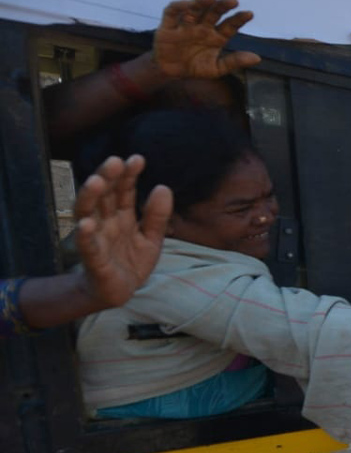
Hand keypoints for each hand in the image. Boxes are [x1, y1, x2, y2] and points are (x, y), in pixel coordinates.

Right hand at [75, 155, 172, 307]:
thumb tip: (163, 187)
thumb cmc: (131, 261)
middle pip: (104, 196)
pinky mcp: (94, 259)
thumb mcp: (151, 239)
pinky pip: (87, 246)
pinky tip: (86, 224)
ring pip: (88, 213)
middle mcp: (106, 222)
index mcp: (122, 216)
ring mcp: (98, 239)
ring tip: (96, 181)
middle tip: (114, 161)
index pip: (124, 191)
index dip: (129, 175)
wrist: (119, 292)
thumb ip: (157, 216)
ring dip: (90, 197)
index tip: (137, 159)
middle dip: (108, 178)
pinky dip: (85, 235)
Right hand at [152, 0, 261, 79]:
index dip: (238, 19)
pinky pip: (172, 12)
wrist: (171, 72)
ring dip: (202, 2)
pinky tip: (188, 4)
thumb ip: (234, 62)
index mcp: (216, 37)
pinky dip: (179, 6)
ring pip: (194, 9)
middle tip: (233, 1)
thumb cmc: (195, 67)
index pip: (229, 25)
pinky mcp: (169, 25)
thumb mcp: (216, 69)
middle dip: (223, 6)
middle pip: (213, 13)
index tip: (249, 14)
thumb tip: (257, 58)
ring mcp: (186, 24)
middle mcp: (203, 27)